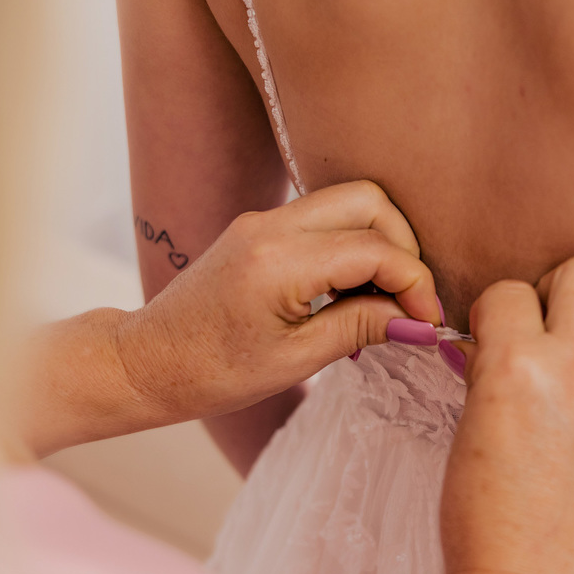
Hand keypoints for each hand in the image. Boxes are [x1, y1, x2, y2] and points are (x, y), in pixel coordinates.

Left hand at [114, 180, 439, 423]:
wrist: (146, 362)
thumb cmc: (211, 372)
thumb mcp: (295, 359)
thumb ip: (362, 327)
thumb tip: (420, 324)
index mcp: (279, 261)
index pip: (376, 249)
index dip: (416, 284)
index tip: (427, 323)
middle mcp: (272, 225)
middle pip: (371, 202)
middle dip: (405, 249)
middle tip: (409, 304)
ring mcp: (264, 220)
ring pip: (352, 202)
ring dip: (381, 245)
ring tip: (381, 303)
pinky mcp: (262, 227)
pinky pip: (327, 218)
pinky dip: (354, 246)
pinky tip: (353, 294)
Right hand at [440, 256, 573, 573]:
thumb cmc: (483, 514)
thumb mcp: (468, 424)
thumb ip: (487, 370)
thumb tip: (497, 337)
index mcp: (514, 365)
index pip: (510, 291)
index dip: (497, 308)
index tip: (495, 331)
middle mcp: (573, 368)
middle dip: (559, 288)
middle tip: (548, 322)